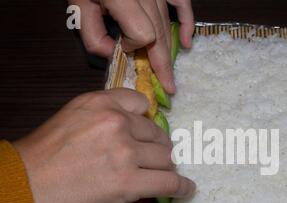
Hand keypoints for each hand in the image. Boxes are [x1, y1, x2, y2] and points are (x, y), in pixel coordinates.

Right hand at [13, 89, 194, 202]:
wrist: (21, 190)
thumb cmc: (40, 159)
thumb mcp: (70, 119)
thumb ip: (102, 117)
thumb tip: (133, 129)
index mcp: (99, 103)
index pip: (141, 104)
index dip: (145, 122)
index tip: (145, 135)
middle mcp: (116, 122)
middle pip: (157, 134)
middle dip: (156, 149)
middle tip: (150, 162)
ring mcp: (125, 152)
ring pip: (165, 158)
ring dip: (164, 169)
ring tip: (160, 177)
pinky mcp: (129, 183)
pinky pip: (169, 183)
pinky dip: (181, 187)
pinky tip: (186, 190)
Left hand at [69, 0, 194, 93]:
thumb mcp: (78, 4)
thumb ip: (92, 33)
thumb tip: (113, 54)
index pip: (142, 33)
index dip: (134, 45)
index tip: (123, 47)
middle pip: (160, 34)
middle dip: (161, 63)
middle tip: (168, 87)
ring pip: (167, 23)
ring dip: (167, 49)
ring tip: (167, 72)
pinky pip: (182, 3)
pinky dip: (187, 23)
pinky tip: (187, 42)